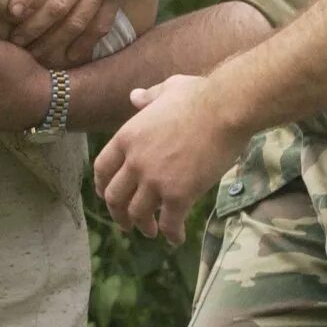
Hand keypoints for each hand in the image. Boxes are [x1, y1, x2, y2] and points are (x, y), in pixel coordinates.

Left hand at [93, 74, 243, 243]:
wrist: (225, 109)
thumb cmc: (199, 95)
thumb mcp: (167, 88)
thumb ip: (148, 97)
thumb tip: (134, 96)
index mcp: (128, 136)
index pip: (102, 168)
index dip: (102, 186)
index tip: (106, 195)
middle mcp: (135, 161)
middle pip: (114, 197)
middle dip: (118, 214)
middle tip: (126, 223)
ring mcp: (155, 180)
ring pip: (138, 214)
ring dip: (143, 227)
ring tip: (151, 231)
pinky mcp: (179, 194)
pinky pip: (170, 223)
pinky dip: (171, 234)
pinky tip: (177, 238)